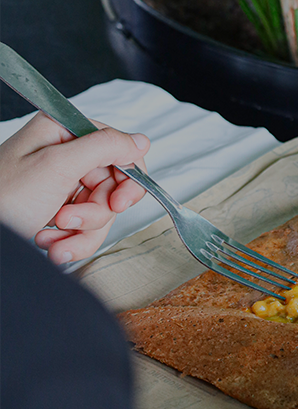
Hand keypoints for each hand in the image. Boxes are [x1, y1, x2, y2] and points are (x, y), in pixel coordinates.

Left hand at [0, 112, 149, 263]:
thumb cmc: (2, 198)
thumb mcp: (57, 166)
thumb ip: (104, 147)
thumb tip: (140, 142)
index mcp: (64, 132)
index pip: (120, 150)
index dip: (127, 179)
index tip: (119, 202)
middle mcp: (65, 155)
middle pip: (112, 186)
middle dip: (94, 212)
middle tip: (69, 220)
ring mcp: (63, 184)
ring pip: (102, 212)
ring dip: (81, 232)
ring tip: (53, 236)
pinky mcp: (60, 209)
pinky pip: (87, 228)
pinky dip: (72, 241)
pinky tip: (51, 243)